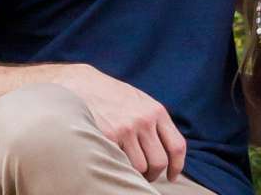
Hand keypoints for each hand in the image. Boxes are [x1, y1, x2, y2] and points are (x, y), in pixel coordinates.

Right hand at [62, 63, 187, 180]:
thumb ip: (153, 123)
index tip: (171, 176)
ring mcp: (126, 129)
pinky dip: (118, 166)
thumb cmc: (113, 97)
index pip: (176, 145)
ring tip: (126, 167)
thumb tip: (165, 152)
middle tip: (145, 175)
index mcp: (156, 111)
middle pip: (159, 162)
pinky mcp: (108, 137)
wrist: (84, 84)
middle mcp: (144, 120)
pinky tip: (112, 159)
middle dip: (153, 174)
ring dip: (133, 173)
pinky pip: (120, 164)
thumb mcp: (140, 102)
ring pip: (139, 168)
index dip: (176, 166)